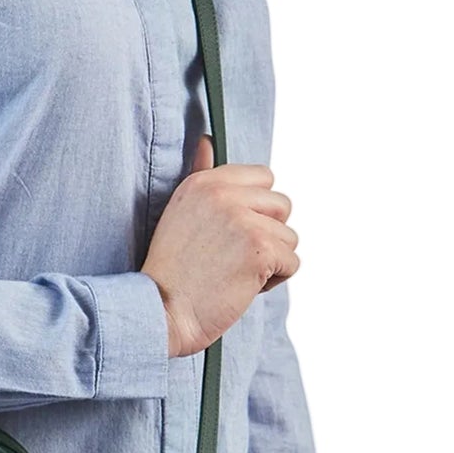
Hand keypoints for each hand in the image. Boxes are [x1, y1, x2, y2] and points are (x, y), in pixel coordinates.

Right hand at [142, 133, 299, 358]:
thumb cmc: (171, 271)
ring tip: (234, 274)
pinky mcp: (260, 249)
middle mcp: (224, 194)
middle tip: (232, 257)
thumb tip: (206, 140)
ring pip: (289, 237)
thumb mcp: (179, 212)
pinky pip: (292, 263)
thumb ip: (200, 175)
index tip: (232, 233)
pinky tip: (242, 287)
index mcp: (204, 182)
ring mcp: (244, 220)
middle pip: (282, 205)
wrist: (161, 312)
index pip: (263, 178)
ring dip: (270, 260)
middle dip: (267, 235)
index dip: (256, 210)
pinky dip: (273, 281)